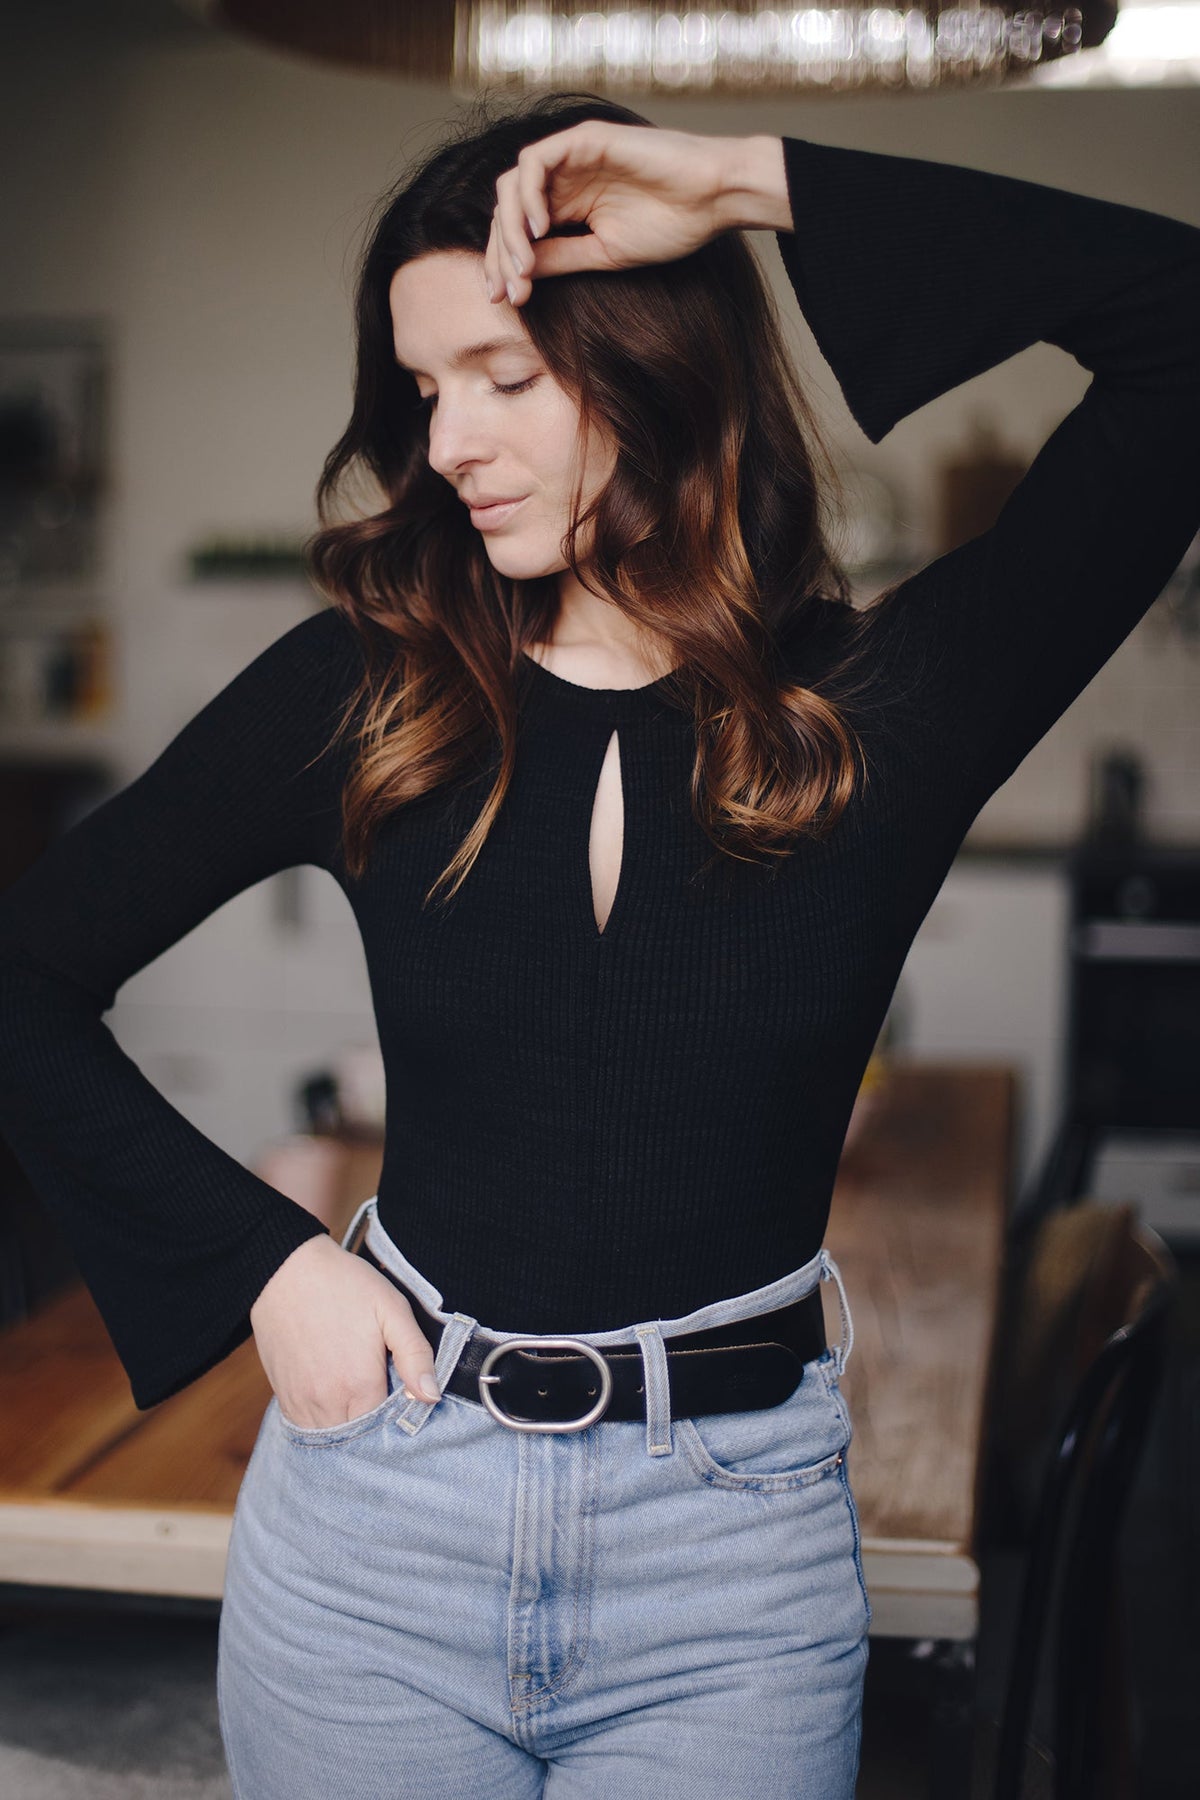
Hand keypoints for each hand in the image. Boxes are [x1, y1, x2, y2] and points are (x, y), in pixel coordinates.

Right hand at [249, 1233, 439, 1428]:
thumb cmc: (344, 1285)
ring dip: (348, 1426)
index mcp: (359, 1386)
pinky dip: (324, 1421)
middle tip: (384, 1393)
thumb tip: (431, 1396)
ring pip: (332, 1437)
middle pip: (359, 1439)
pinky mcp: (283, 1397)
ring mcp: (302, 1403)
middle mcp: (328, 1404)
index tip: (404, 1397)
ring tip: (360, 1396)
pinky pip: (306, 1428)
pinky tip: (335, 1397)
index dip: (401, 1417)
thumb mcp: (392, 1309)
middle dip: (375, 1427)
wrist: (286, 1270)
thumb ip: (415, 1355)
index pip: (387, 1429)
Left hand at [485, 120, 754, 307]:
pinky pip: (535, 161)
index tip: (506, 299)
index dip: (504, 263)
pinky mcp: (584, 138)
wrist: (713, 198)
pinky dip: (528, 194)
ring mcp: (571, 156)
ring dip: (510, 226)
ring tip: (524, 262)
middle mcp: (563, 179)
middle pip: (507, 208)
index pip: (517, 230)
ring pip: (513, 184)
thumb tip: (518, 275)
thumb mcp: (603, 253)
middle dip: (500, 252)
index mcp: (568, 205)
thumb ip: (560, 258)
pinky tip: (539, 228)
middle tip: (508, 289)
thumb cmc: (671, 225)